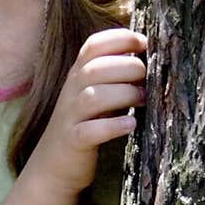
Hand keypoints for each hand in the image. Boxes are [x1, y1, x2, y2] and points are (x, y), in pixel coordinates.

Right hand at [28, 28, 147, 199]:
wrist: (53, 166)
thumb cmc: (85, 124)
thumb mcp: (96, 94)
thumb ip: (114, 75)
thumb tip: (151, 57)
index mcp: (78, 75)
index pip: (94, 45)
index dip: (121, 38)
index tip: (145, 44)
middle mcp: (71, 91)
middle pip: (97, 68)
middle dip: (129, 68)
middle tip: (149, 81)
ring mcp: (70, 117)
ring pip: (93, 97)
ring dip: (124, 95)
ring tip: (143, 101)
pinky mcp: (73, 141)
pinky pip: (90, 131)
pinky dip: (112, 126)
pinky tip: (130, 124)